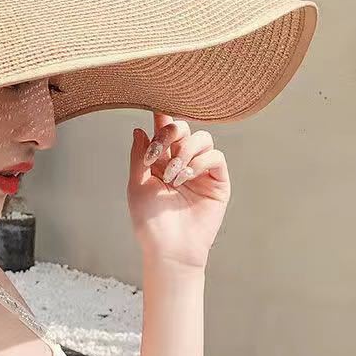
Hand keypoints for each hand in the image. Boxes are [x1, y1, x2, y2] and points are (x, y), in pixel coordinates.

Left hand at [128, 112, 230, 269]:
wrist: (168, 247)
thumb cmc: (150, 221)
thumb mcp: (137, 184)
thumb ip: (139, 156)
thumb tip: (139, 129)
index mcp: (160, 162)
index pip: (164, 132)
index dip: (162, 118)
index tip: (156, 108)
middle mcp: (181, 163)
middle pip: (183, 128)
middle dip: (170, 133)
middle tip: (158, 152)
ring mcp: (201, 171)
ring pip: (202, 138)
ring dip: (183, 152)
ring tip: (172, 176)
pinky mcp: (218, 181)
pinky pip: (215, 157)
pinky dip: (198, 162)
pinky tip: (184, 178)